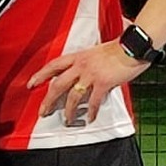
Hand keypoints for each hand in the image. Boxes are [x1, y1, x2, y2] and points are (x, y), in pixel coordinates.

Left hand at [28, 42, 146, 125]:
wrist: (133, 46)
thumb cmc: (119, 48)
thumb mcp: (96, 52)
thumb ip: (87, 62)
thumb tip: (82, 74)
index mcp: (78, 56)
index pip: (53, 65)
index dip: (40, 75)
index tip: (31, 84)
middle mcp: (81, 65)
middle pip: (58, 85)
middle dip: (48, 100)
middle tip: (43, 111)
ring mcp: (91, 74)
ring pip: (73, 96)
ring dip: (68, 110)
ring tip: (67, 120)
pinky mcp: (103, 83)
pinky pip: (93, 101)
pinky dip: (90, 112)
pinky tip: (89, 118)